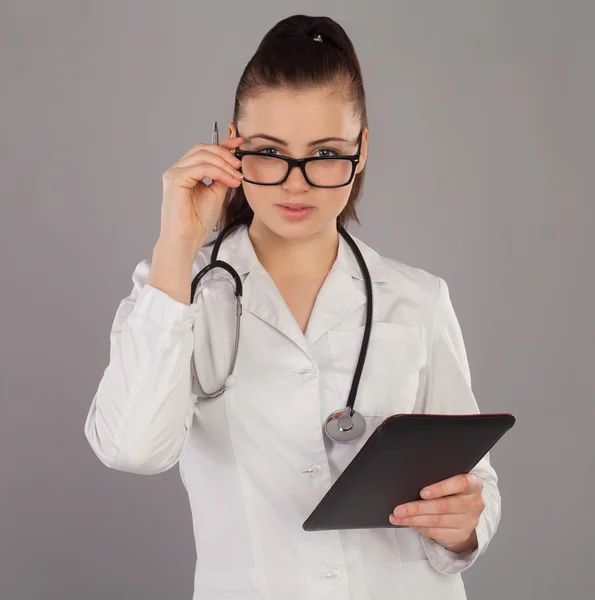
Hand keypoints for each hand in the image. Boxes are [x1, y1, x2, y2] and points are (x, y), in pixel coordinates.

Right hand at [159, 133, 244, 248]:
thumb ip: (221, 177)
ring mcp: (174, 173)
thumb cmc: (197, 222)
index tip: (240, 143)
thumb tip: (234, 164)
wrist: (186, 240)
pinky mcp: (175, 179)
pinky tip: (230, 181)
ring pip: (203, 156)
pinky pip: (202, 168)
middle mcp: (178, 170)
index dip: (223, 144)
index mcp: (186, 172)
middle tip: (240, 164)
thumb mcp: (216, 193)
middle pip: (203, 148)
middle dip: (225, 153)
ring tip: (237, 176)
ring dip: (225, 164)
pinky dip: (219, 172)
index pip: (204, 151)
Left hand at [389, 473, 484, 553]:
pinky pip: (437, 532)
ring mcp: (469, 521)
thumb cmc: (455, 489)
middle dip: (417, 508)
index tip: (422, 492)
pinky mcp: (461, 535)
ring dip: (414, 520)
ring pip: (437, 521)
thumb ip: (440, 478)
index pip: (461, 483)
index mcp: (474, 484)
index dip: (441, 488)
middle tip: (399, 509)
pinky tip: (410, 524)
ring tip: (398, 517)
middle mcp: (474, 503)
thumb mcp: (453, 480)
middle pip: (443, 506)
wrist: (469, 511)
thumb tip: (412, 481)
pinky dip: (420, 528)